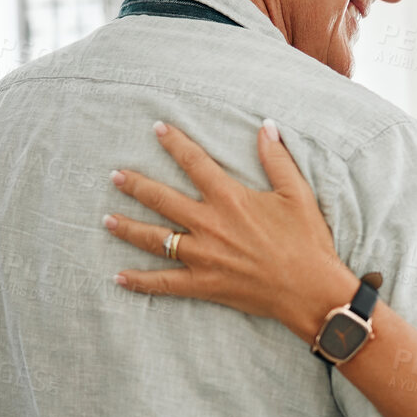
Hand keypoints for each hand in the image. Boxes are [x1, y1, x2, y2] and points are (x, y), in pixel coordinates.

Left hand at [106, 121, 357, 339]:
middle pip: (162, 199)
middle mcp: (209, 225)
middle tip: (115, 176)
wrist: (310, 290)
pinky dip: (140, 282)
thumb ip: (277, 159)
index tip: (157, 129)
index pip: (195, 163)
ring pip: (155, 239)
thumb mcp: (297, 194)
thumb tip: (266, 126)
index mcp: (230, 199)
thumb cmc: (307, 242)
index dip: (175, 143)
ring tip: (106, 219)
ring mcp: (203, 256)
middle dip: (136, 186)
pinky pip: (164, 283)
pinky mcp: (204, 284)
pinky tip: (119, 278)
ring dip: (128, 228)